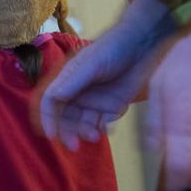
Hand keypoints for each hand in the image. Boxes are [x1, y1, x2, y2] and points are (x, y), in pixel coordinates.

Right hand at [40, 0, 173, 149]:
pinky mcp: (112, 105)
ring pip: (83, 123)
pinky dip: (102, 128)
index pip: (50, 102)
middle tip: (73, 145)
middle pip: (65, 117)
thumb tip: (51, 99)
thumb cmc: (112, 49)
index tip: (50, 135)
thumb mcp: (89, 65)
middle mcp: (78, 91)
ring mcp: (95, 99)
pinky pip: (102, 123)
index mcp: (67, 79)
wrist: (143, 45)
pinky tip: (108, 127)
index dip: (47, 118)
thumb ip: (71, 83)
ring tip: (95, 135)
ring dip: (85, 132)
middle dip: (67, 131)